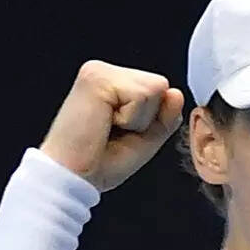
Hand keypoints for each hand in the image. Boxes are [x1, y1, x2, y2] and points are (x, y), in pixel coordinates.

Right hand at [38, 59, 184, 191]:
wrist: (73, 177)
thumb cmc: (100, 162)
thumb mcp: (145, 139)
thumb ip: (164, 116)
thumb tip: (175, 93)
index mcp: (112, 83)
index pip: (158, 90)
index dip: (150, 119)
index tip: (119, 133)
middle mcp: (103, 71)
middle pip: (160, 86)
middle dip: (146, 118)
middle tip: (113, 133)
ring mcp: (99, 71)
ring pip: (155, 88)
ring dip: (139, 119)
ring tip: (108, 128)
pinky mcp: (97, 78)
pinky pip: (143, 95)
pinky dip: (131, 118)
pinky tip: (104, 124)